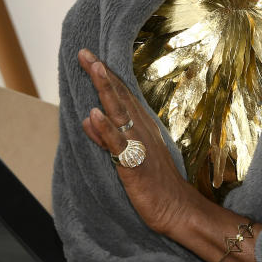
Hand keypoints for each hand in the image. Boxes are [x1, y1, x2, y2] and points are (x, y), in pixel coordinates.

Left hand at [78, 48, 199, 235]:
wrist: (177, 209)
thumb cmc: (154, 184)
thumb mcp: (127, 156)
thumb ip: (105, 137)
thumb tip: (87, 117)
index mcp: (139, 127)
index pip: (119, 96)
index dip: (104, 75)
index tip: (88, 56)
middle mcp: (140, 130)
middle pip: (119, 97)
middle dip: (101, 74)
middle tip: (84, 52)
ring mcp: (138, 146)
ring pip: (119, 113)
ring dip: (106, 90)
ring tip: (94, 68)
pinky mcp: (134, 165)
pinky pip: (119, 145)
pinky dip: (106, 129)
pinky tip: (94, 115)